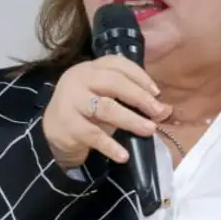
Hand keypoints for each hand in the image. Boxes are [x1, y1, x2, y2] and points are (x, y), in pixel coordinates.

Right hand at [42, 56, 170, 169]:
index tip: (157, 92)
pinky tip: (124, 155)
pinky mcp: (67, 124)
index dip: (139, 76)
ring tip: (149, 130)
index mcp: (90, 68)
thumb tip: (167, 110)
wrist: (53, 130)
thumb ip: (132, 100)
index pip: (117, 64)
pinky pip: (93, 135)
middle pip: (114, 82)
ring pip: (105, 107)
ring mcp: (71, 101)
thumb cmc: (86, 111)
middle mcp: (79, 79)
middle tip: (159, 112)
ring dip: (130, 119)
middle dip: (140, 97)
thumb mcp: (106, 98)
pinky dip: (110, 146)